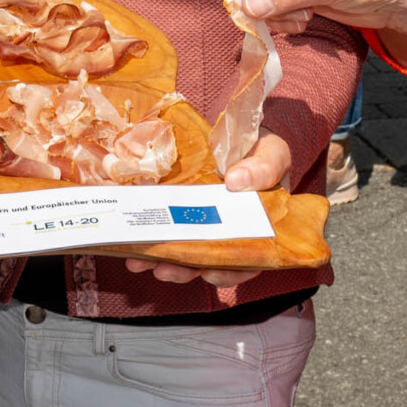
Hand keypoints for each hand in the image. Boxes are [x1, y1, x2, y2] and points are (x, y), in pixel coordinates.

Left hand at [124, 133, 293, 285]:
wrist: (237, 134)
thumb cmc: (260, 149)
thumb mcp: (272, 154)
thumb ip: (263, 168)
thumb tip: (236, 182)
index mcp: (257, 229)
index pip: (248, 260)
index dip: (229, 272)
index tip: (209, 273)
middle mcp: (229, 233)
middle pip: (209, 262)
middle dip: (185, 269)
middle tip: (163, 269)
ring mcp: (203, 224)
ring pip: (185, 251)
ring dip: (162, 259)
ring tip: (140, 262)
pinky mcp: (181, 212)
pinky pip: (165, 229)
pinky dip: (150, 238)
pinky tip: (135, 242)